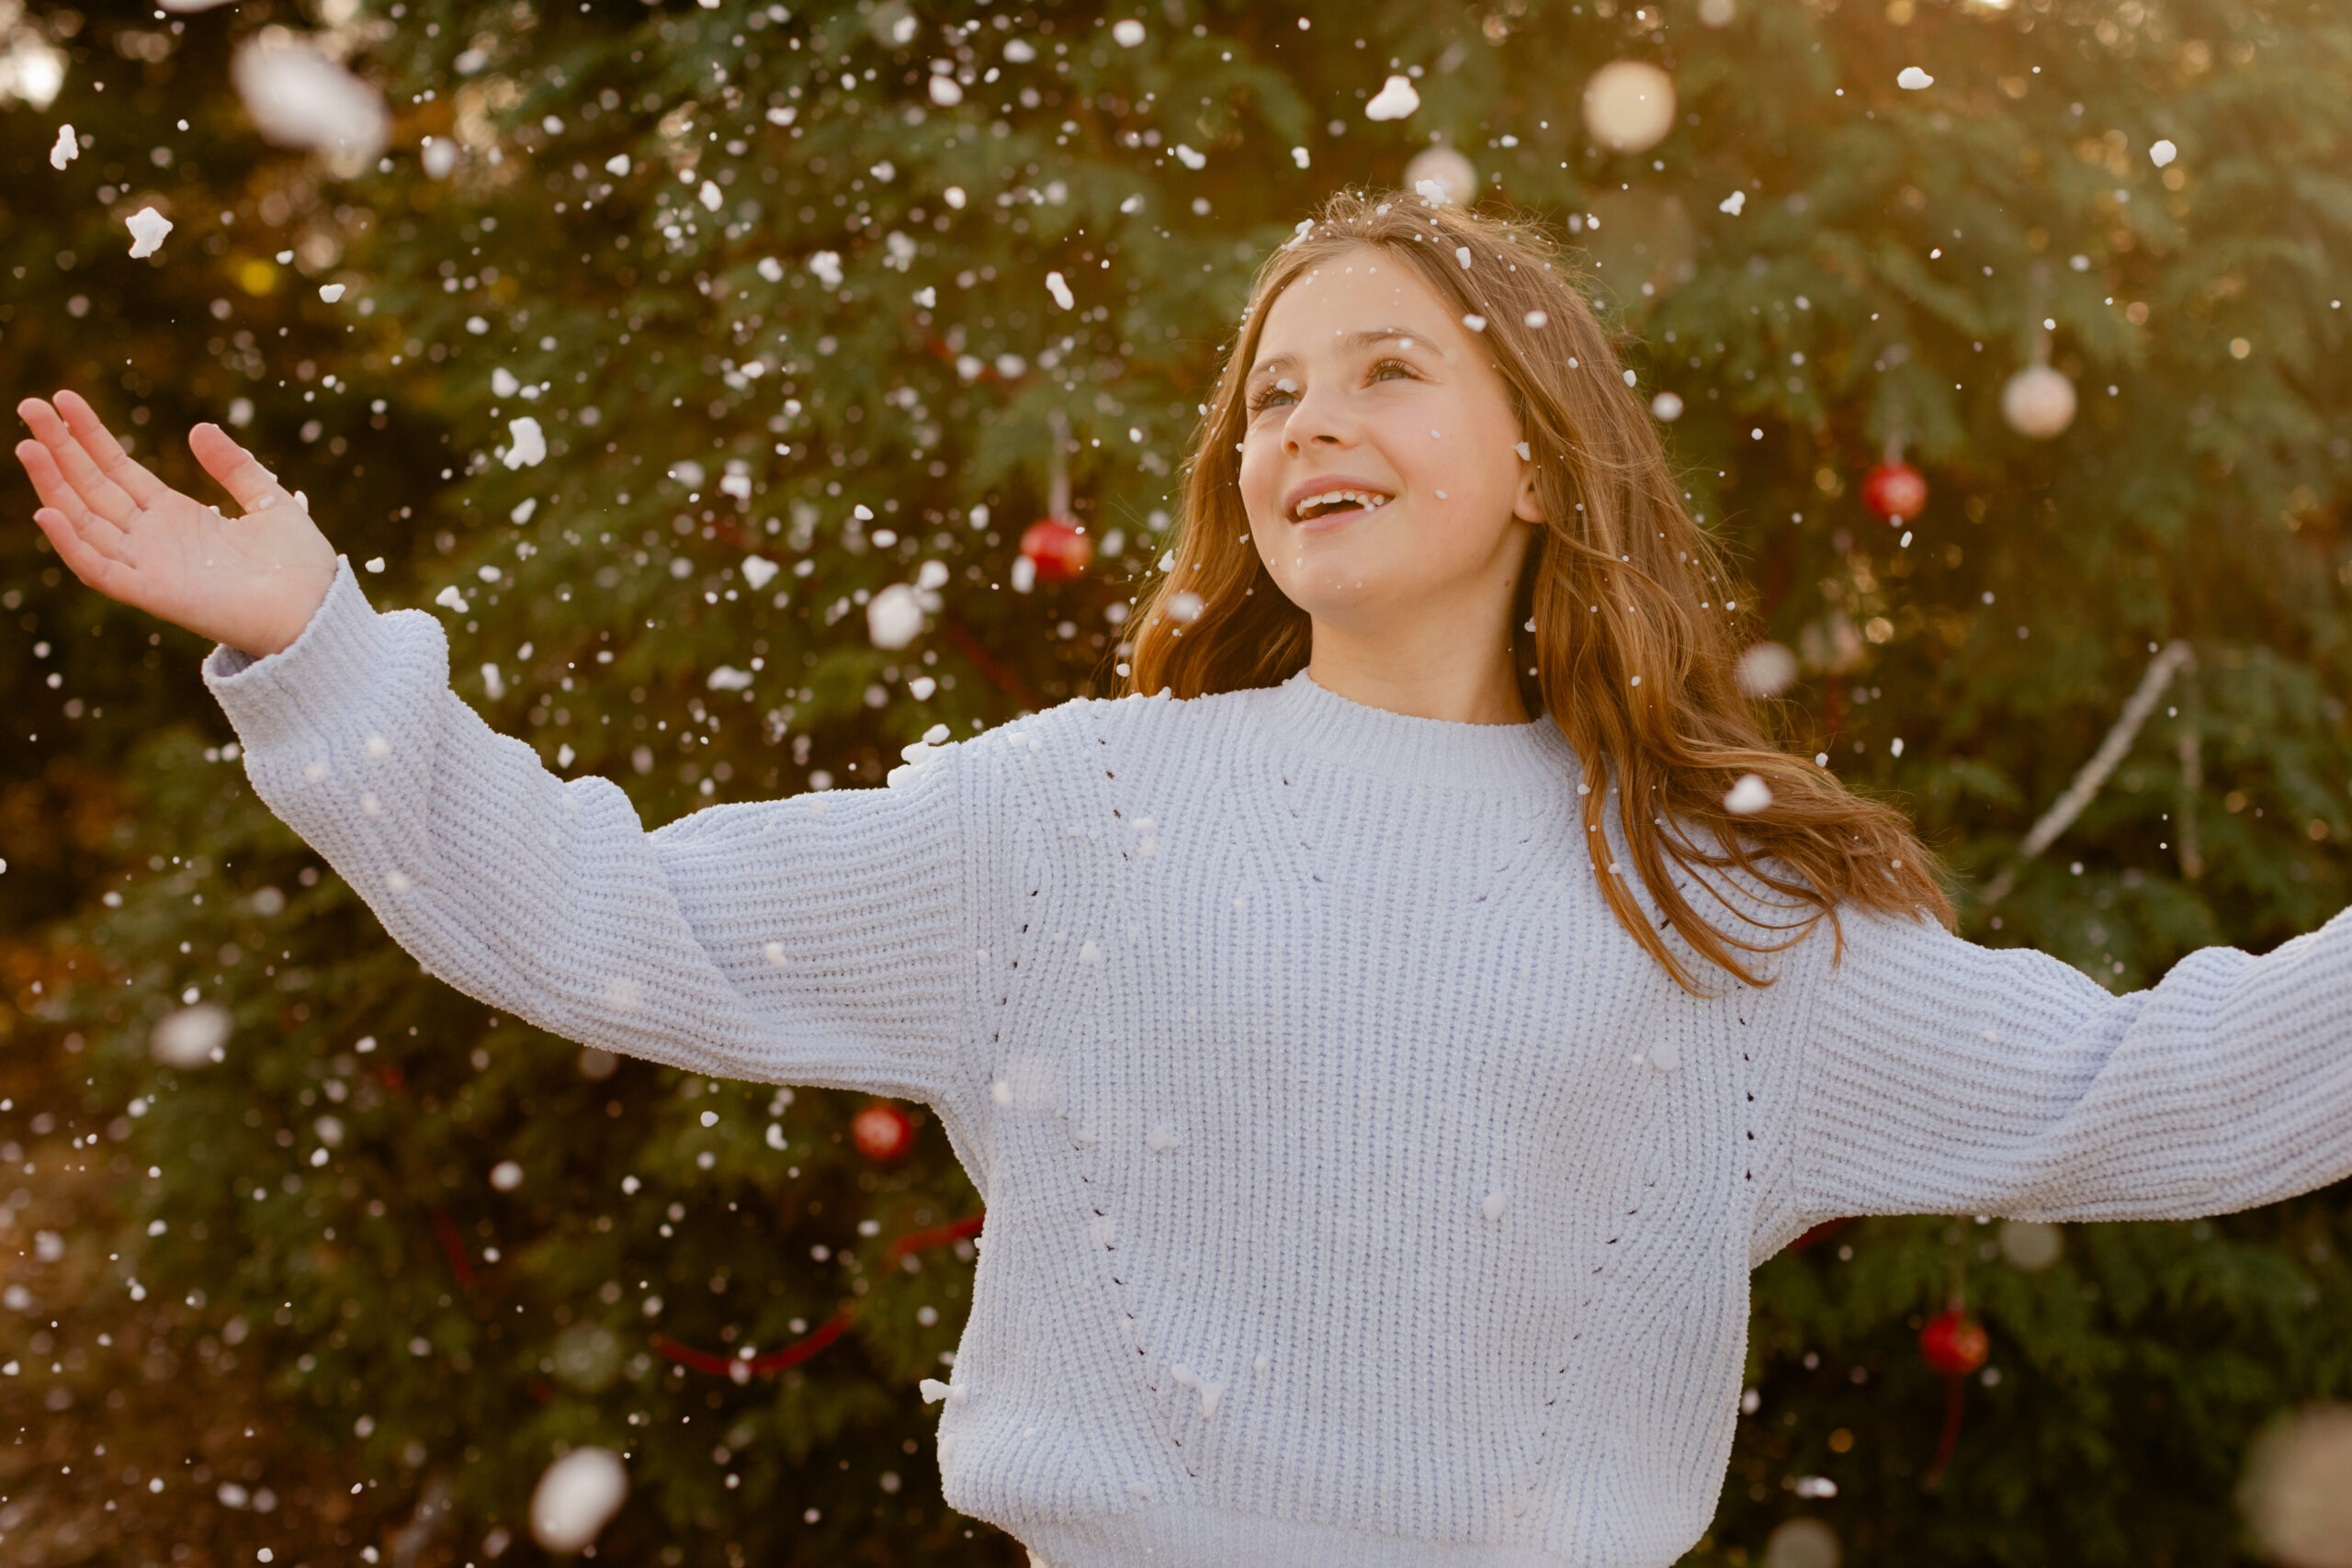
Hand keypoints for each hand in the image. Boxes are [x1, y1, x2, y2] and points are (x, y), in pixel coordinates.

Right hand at [14, 389, 338, 658]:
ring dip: (54, 486)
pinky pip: (101, 571)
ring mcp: (149, 566)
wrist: (318, 613)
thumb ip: (234, 466)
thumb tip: (199, 428)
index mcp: (176, 515)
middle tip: (30, 406)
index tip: (65, 399)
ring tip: (29, 446)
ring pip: (85, 522)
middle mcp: (153, 539)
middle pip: (92, 487)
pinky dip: (72, 545)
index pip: (118, 469)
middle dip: (59, 448)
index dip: (90, 435)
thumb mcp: (268, 501)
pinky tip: (47, 513)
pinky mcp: (153, 593)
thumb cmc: (299, 565)